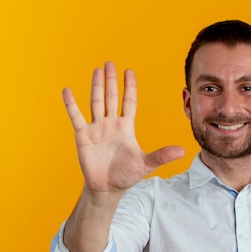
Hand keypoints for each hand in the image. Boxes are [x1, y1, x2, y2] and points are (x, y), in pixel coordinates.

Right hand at [62, 62, 184, 193]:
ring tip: (97, 70)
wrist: (107, 188)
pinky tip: (67, 91)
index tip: (128, 71)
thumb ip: (162, 156)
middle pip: (111, 97)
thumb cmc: (126, 176)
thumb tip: (183, 151)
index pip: (128, 102)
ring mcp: (96, 129)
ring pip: (96, 102)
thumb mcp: (146, 164)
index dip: (129, 87)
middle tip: (110, 63)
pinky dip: (71, 104)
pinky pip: (76, 117)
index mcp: (126, 127)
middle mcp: (111, 124)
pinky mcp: (83, 136)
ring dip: (96, 86)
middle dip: (111, 81)